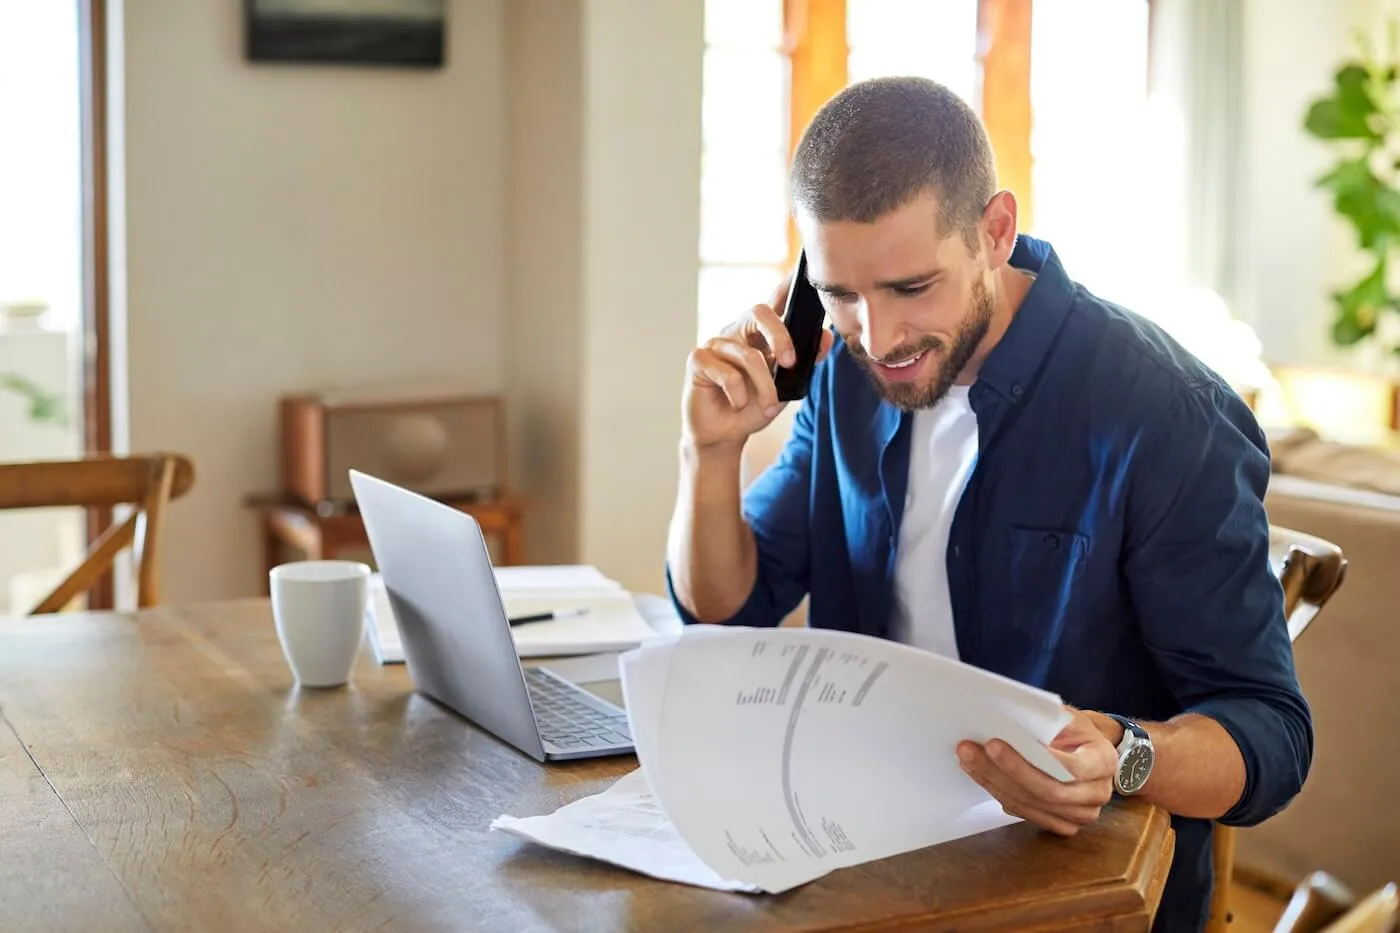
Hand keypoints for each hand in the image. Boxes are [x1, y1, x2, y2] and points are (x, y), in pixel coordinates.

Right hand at [682, 274, 834, 451]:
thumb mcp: (786, 386)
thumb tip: (826, 338)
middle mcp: (737, 332)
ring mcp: (716, 343)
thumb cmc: (753, 406)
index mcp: (759, 334)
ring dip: (765, 388)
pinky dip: (739, 395)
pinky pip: (727, 373)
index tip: (799, 275)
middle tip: (791, 362)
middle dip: (780, 336)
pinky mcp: (698, 359)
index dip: (785, 286)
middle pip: (758, 312)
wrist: (725, 434)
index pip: (773, 302)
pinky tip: (736, 403)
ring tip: (769, 408)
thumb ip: (805, 362)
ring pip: (749, 356)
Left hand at [957, 709, 1117, 836]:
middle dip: (1003, 771)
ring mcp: (1081, 814)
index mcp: (1103, 762)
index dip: (1031, 760)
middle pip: (1047, 791)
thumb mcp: (1069, 717)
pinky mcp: (1062, 824)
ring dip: (993, 782)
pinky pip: (1026, 813)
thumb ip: (1046, 721)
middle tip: (969, 750)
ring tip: (967, 760)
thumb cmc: (1078, 732)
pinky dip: (999, 793)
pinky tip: (980, 775)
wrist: (1090, 753)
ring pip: (1032, 805)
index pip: (1071, 769)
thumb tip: (1006, 719)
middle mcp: (1096, 794)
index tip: (995, 743)